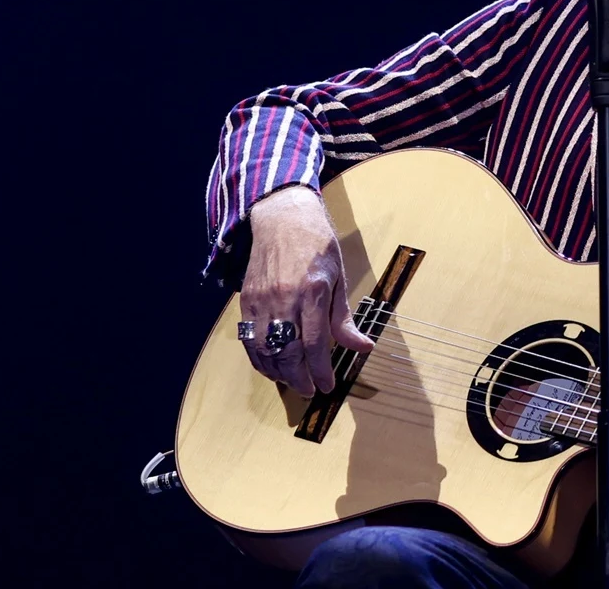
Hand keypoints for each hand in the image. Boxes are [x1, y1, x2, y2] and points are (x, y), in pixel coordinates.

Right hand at [239, 185, 373, 395]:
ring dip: (278, 373)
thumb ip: (343, 317)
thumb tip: (363, 347)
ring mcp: (261, 301)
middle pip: (288, 352)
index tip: (328, 386)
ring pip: (265, 350)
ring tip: (294, 382)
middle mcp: (283, 298)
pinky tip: (272, 367)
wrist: (281, 217)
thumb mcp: (338, 277)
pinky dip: (259, 359)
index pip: (315, 343)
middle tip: (312, 391)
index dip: (321, 371)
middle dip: (300, 379)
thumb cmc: (316, 245)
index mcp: (312, 291)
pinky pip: (249, 339)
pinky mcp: (246, 301)